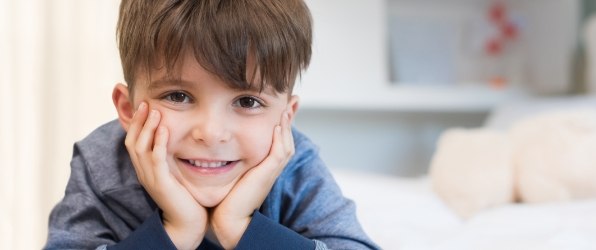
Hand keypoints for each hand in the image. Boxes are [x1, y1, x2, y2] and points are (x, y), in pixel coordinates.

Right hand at [125, 102, 207, 249]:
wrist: (187, 223)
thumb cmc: (185, 197)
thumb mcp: (174, 173)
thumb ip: (170, 157)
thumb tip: (174, 137)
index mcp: (145, 169)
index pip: (133, 142)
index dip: (137, 123)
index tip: (145, 105)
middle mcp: (143, 172)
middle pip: (132, 141)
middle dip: (138, 121)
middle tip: (145, 103)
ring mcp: (150, 178)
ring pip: (141, 148)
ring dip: (148, 128)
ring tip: (155, 111)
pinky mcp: (161, 184)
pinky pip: (156, 161)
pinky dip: (159, 144)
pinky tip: (165, 131)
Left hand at [210, 110, 294, 248]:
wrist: (229, 218)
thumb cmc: (227, 197)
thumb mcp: (233, 172)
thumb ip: (233, 158)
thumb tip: (225, 144)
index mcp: (267, 166)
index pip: (279, 139)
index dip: (284, 123)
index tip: (284, 106)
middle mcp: (273, 167)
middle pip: (287, 138)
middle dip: (290, 119)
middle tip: (293, 100)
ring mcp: (272, 171)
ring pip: (286, 143)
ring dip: (287, 125)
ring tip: (286, 108)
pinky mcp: (267, 174)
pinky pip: (279, 153)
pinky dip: (280, 139)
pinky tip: (278, 126)